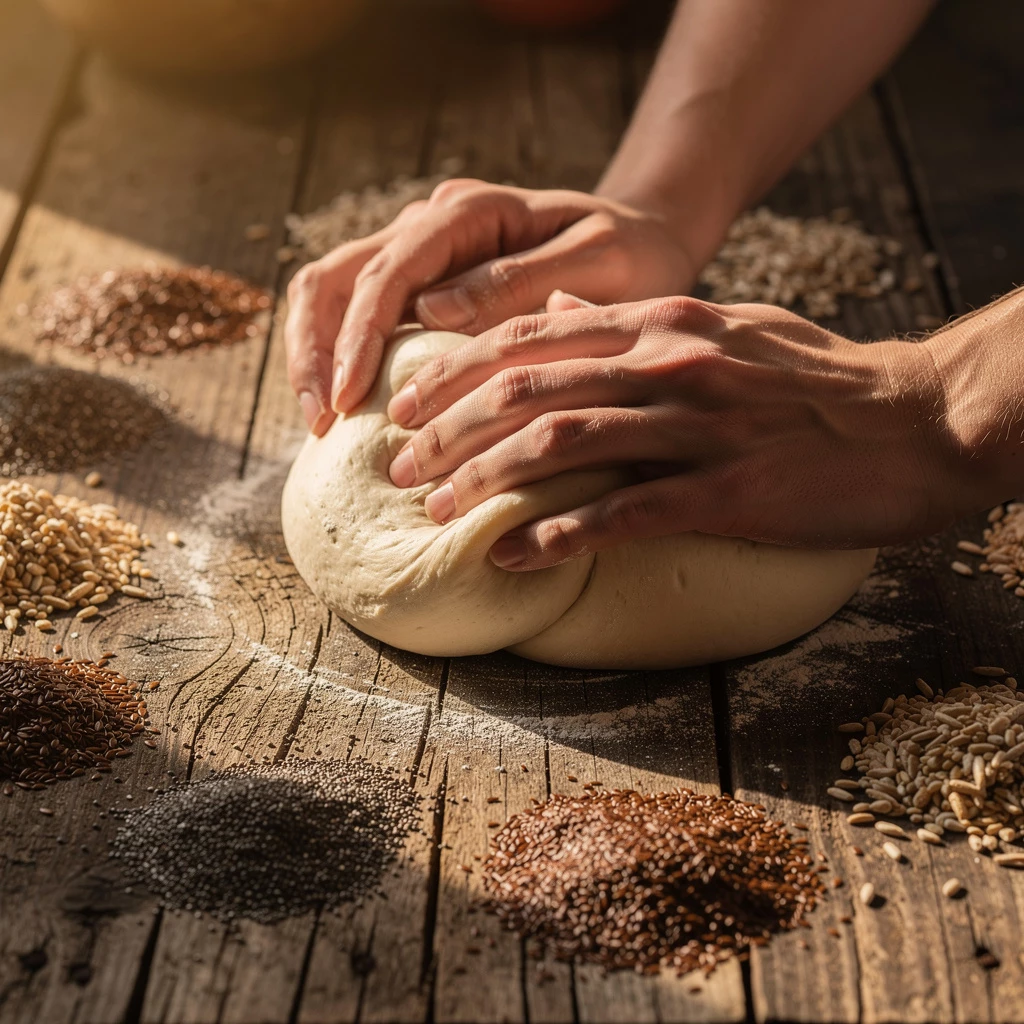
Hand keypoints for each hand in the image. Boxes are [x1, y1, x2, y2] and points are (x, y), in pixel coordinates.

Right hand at [283, 180, 695, 434]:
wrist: (643, 243)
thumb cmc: (630, 255)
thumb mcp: (596, 262)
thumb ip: (517, 281)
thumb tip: (429, 313)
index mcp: (468, 212)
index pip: (388, 271)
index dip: (358, 338)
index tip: (347, 401)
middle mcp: (429, 224)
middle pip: (336, 276)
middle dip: (316, 350)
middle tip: (320, 422)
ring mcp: (421, 251)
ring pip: (335, 292)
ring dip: (317, 355)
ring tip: (322, 423)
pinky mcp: (423, 283)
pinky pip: (362, 314)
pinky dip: (344, 358)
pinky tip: (349, 408)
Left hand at [386, 293, 954, 569]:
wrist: (914, 419)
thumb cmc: (812, 379)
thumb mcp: (725, 327)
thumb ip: (637, 323)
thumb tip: (561, 314)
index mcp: (664, 322)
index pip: (532, 336)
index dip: (457, 372)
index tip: (408, 405)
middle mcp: (671, 363)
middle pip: (528, 389)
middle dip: (450, 429)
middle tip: (399, 465)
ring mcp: (699, 427)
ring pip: (563, 444)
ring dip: (487, 479)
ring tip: (437, 509)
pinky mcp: (729, 492)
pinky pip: (625, 513)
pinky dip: (559, 534)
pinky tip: (511, 554)